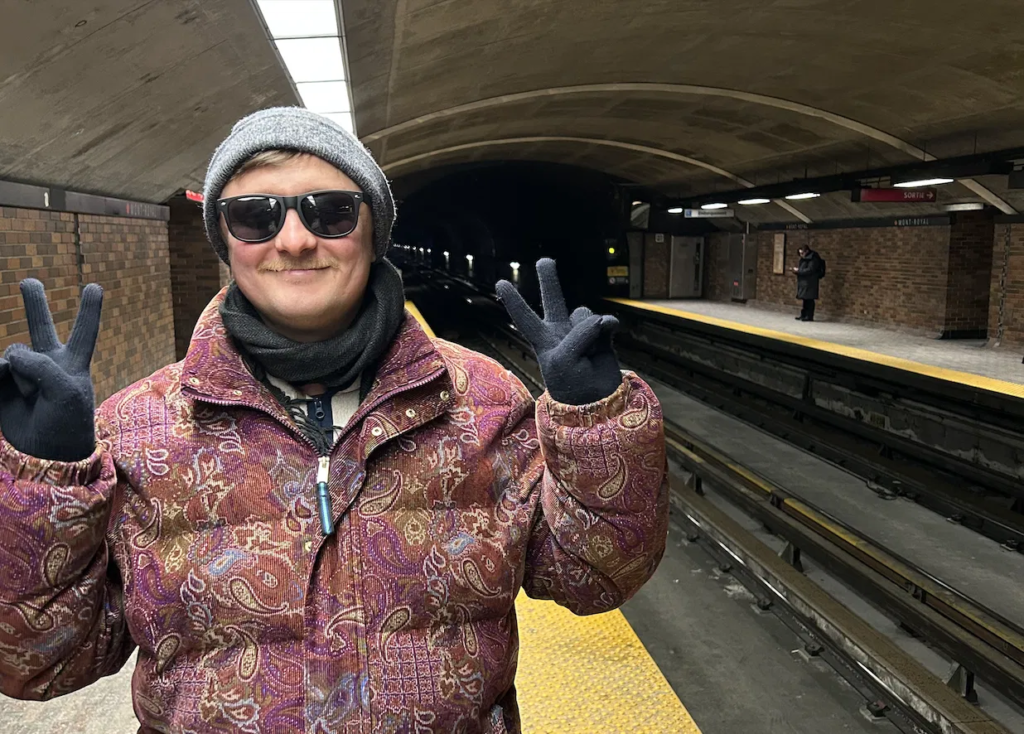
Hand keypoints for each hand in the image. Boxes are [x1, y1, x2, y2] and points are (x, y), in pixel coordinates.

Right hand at [0, 279, 102, 461]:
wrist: (46, 453)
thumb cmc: (66, 421)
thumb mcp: (66, 391)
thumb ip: (42, 366)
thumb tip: (9, 356)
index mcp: (73, 363)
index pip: (84, 331)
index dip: (88, 309)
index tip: (94, 286)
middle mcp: (47, 363)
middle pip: (40, 326)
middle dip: (34, 303)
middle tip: (29, 281)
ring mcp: (23, 373)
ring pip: (12, 355)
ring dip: (19, 377)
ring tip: (30, 398)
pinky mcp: (1, 385)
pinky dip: (2, 378)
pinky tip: (16, 394)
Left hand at [496, 259, 621, 404]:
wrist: (597, 402)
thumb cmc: (571, 385)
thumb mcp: (563, 360)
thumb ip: (579, 333)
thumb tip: (601, 319)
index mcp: (543, 339)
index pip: (524, 317)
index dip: (514, 301)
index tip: (501, 283)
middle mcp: (560, 332)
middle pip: (553, 299)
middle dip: (549, 279)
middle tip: (544, 261)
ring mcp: (582, 333)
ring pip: (585, 314)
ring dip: (590, 329)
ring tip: (589, 352)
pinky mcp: (603, 337)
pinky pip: (607, 322)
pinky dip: (609, 327)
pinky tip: (610, 334)